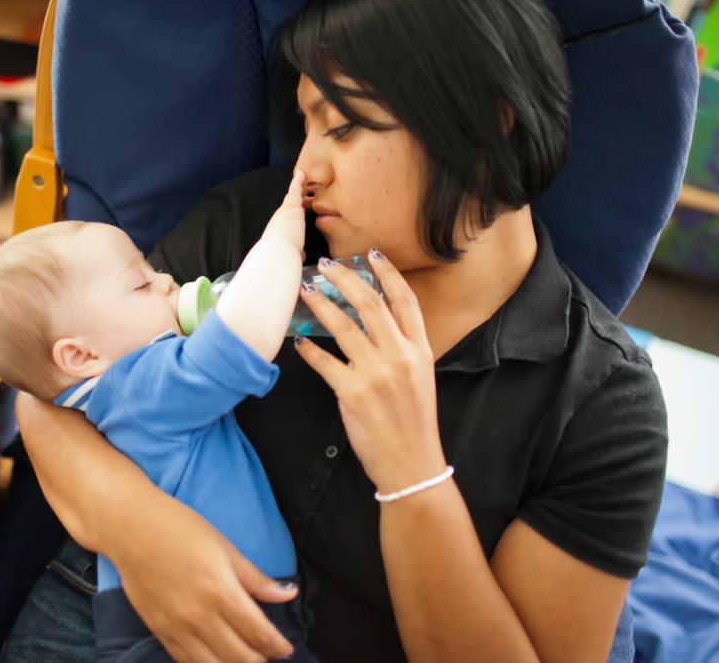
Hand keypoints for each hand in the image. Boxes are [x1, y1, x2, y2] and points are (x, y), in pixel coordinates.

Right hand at [15, 393, 297, 661]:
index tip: (286, 647)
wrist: (128, 528)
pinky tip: (217, 659)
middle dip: (262, 661)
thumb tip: (287, 593)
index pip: (259, 634)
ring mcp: (176, 628)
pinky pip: (187, 662)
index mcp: (220, 590)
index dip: (278, 646)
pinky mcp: (159, 632)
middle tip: (271, 655)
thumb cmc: (177, 528)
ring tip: (248, 659)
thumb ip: (256, 577)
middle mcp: (199, 616)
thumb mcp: (224, 546)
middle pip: (240, 658)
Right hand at [260, 169, 306, 257]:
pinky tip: (301, 173)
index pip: (289, 221)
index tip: (296, 215)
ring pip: (292, 196)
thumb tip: (301, 255)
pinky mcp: (292, 206)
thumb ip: (297, 251)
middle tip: (301, 192)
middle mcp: (281, 219)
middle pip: (290, 207)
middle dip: (296, 200)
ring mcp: (286, 211)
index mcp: (281, 230)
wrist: (278, 251)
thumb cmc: (283, 255)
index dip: (294, 217)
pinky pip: (295, 190)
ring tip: (302, 177)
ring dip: (298, 187)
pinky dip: (297, 181)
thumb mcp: (291, 253)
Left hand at [293, 250, 447, 492]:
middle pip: (371, 303)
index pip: (405, 301)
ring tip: (306, 290)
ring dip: (321, 304)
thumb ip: (403, 351)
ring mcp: (376, 374)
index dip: (388, 273)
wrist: (412, 465)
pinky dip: (308, 348)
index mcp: (420, 351)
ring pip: (344, 326)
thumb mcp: (420, 380)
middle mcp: (400, 356)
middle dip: (346, 278)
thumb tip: (374, 325)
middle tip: (327, 264)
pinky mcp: (352, 393)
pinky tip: (298, 340)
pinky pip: (324, 361)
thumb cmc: (413, 424)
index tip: (371, 255)